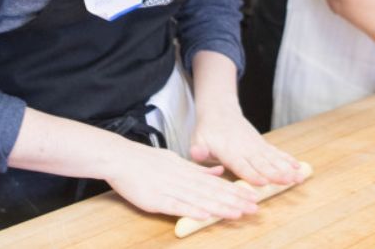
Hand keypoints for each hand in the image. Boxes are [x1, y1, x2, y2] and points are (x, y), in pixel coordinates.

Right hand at [104, 142, 258, 220]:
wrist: (120, 158)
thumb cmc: (146, 161)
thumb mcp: (175, 159)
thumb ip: (197, 168)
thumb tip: (219, 171)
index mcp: (186, 170)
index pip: (216, 183)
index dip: (235, 191)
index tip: (252, 197)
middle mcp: (181, 179)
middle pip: (212, 192)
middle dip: (234, 200)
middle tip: (254, 208)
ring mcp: (169, 189)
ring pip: (199, 199)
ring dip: (219, 207)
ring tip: (237, 213)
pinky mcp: (155, 199)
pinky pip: (176, 206)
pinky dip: (191, 210)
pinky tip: (205, 215)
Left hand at [191, 105, 302, 187]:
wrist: (220, 110)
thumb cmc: (207, 130)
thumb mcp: (197, 139)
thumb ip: (198, 149)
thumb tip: (197, 153)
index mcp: (229, 151)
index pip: (242, 165)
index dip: (253, 174)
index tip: (264, 182)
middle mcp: (245, 149)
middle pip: (262, 163)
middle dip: (276, 173)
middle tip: (289, 180)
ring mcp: (256, 146)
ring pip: (273, 159)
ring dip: (286, 168)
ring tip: (299, 176)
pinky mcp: (262, 144)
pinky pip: (276, 153)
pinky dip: (287, 159)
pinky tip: (298, 166)